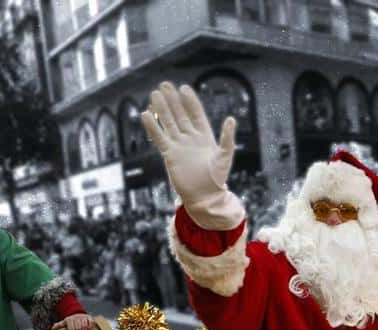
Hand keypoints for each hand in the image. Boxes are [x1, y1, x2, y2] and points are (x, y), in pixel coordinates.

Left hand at [52, 313, 94, 329]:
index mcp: (69, 319)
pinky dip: (89, 328)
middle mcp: (76, 317)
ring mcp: (83, 317)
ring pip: (84, 327)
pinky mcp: (89, 317)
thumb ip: (58, 326)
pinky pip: (90, 323)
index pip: (71, 329)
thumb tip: (52, 329)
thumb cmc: (70, 321)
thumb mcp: (64, 322)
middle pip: (78, 329)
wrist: (78, 314)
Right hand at [141, 82, 236, 211]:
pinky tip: (146, 115)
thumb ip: (227, 138)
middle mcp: (190, 138)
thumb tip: (231, 119)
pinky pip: (159, 138)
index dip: (189, 101)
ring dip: (162, 109)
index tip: (183, 88)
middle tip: (165, 85)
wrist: (204, 197)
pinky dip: (153, 127)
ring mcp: (179, 145)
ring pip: (168, 123)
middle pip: (180, 114)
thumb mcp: (225, 156)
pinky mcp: (169, 154)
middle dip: (173, 100)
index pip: (195, 114)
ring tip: (155, 94)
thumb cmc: (217, 179)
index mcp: (205, 136)